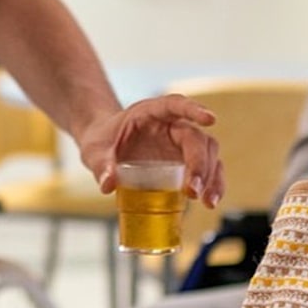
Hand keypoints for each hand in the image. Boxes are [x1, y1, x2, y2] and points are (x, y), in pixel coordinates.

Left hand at [80, 94, 224, 207]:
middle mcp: (172, 126)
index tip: (210, 119)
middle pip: (196, 138)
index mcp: (151, 112)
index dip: (193, 110)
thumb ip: (101, 165)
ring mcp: (181, 145)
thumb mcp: (95, 151)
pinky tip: (209, 202)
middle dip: (200, 163)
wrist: (104, 148)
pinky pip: (207, 171)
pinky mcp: (186, 164)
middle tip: (192, 190)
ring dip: (212, 177)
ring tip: (207, 201)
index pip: (176, 105)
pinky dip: (212, 185)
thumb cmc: (103, 141)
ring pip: (209, 154)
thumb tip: (108, 184)